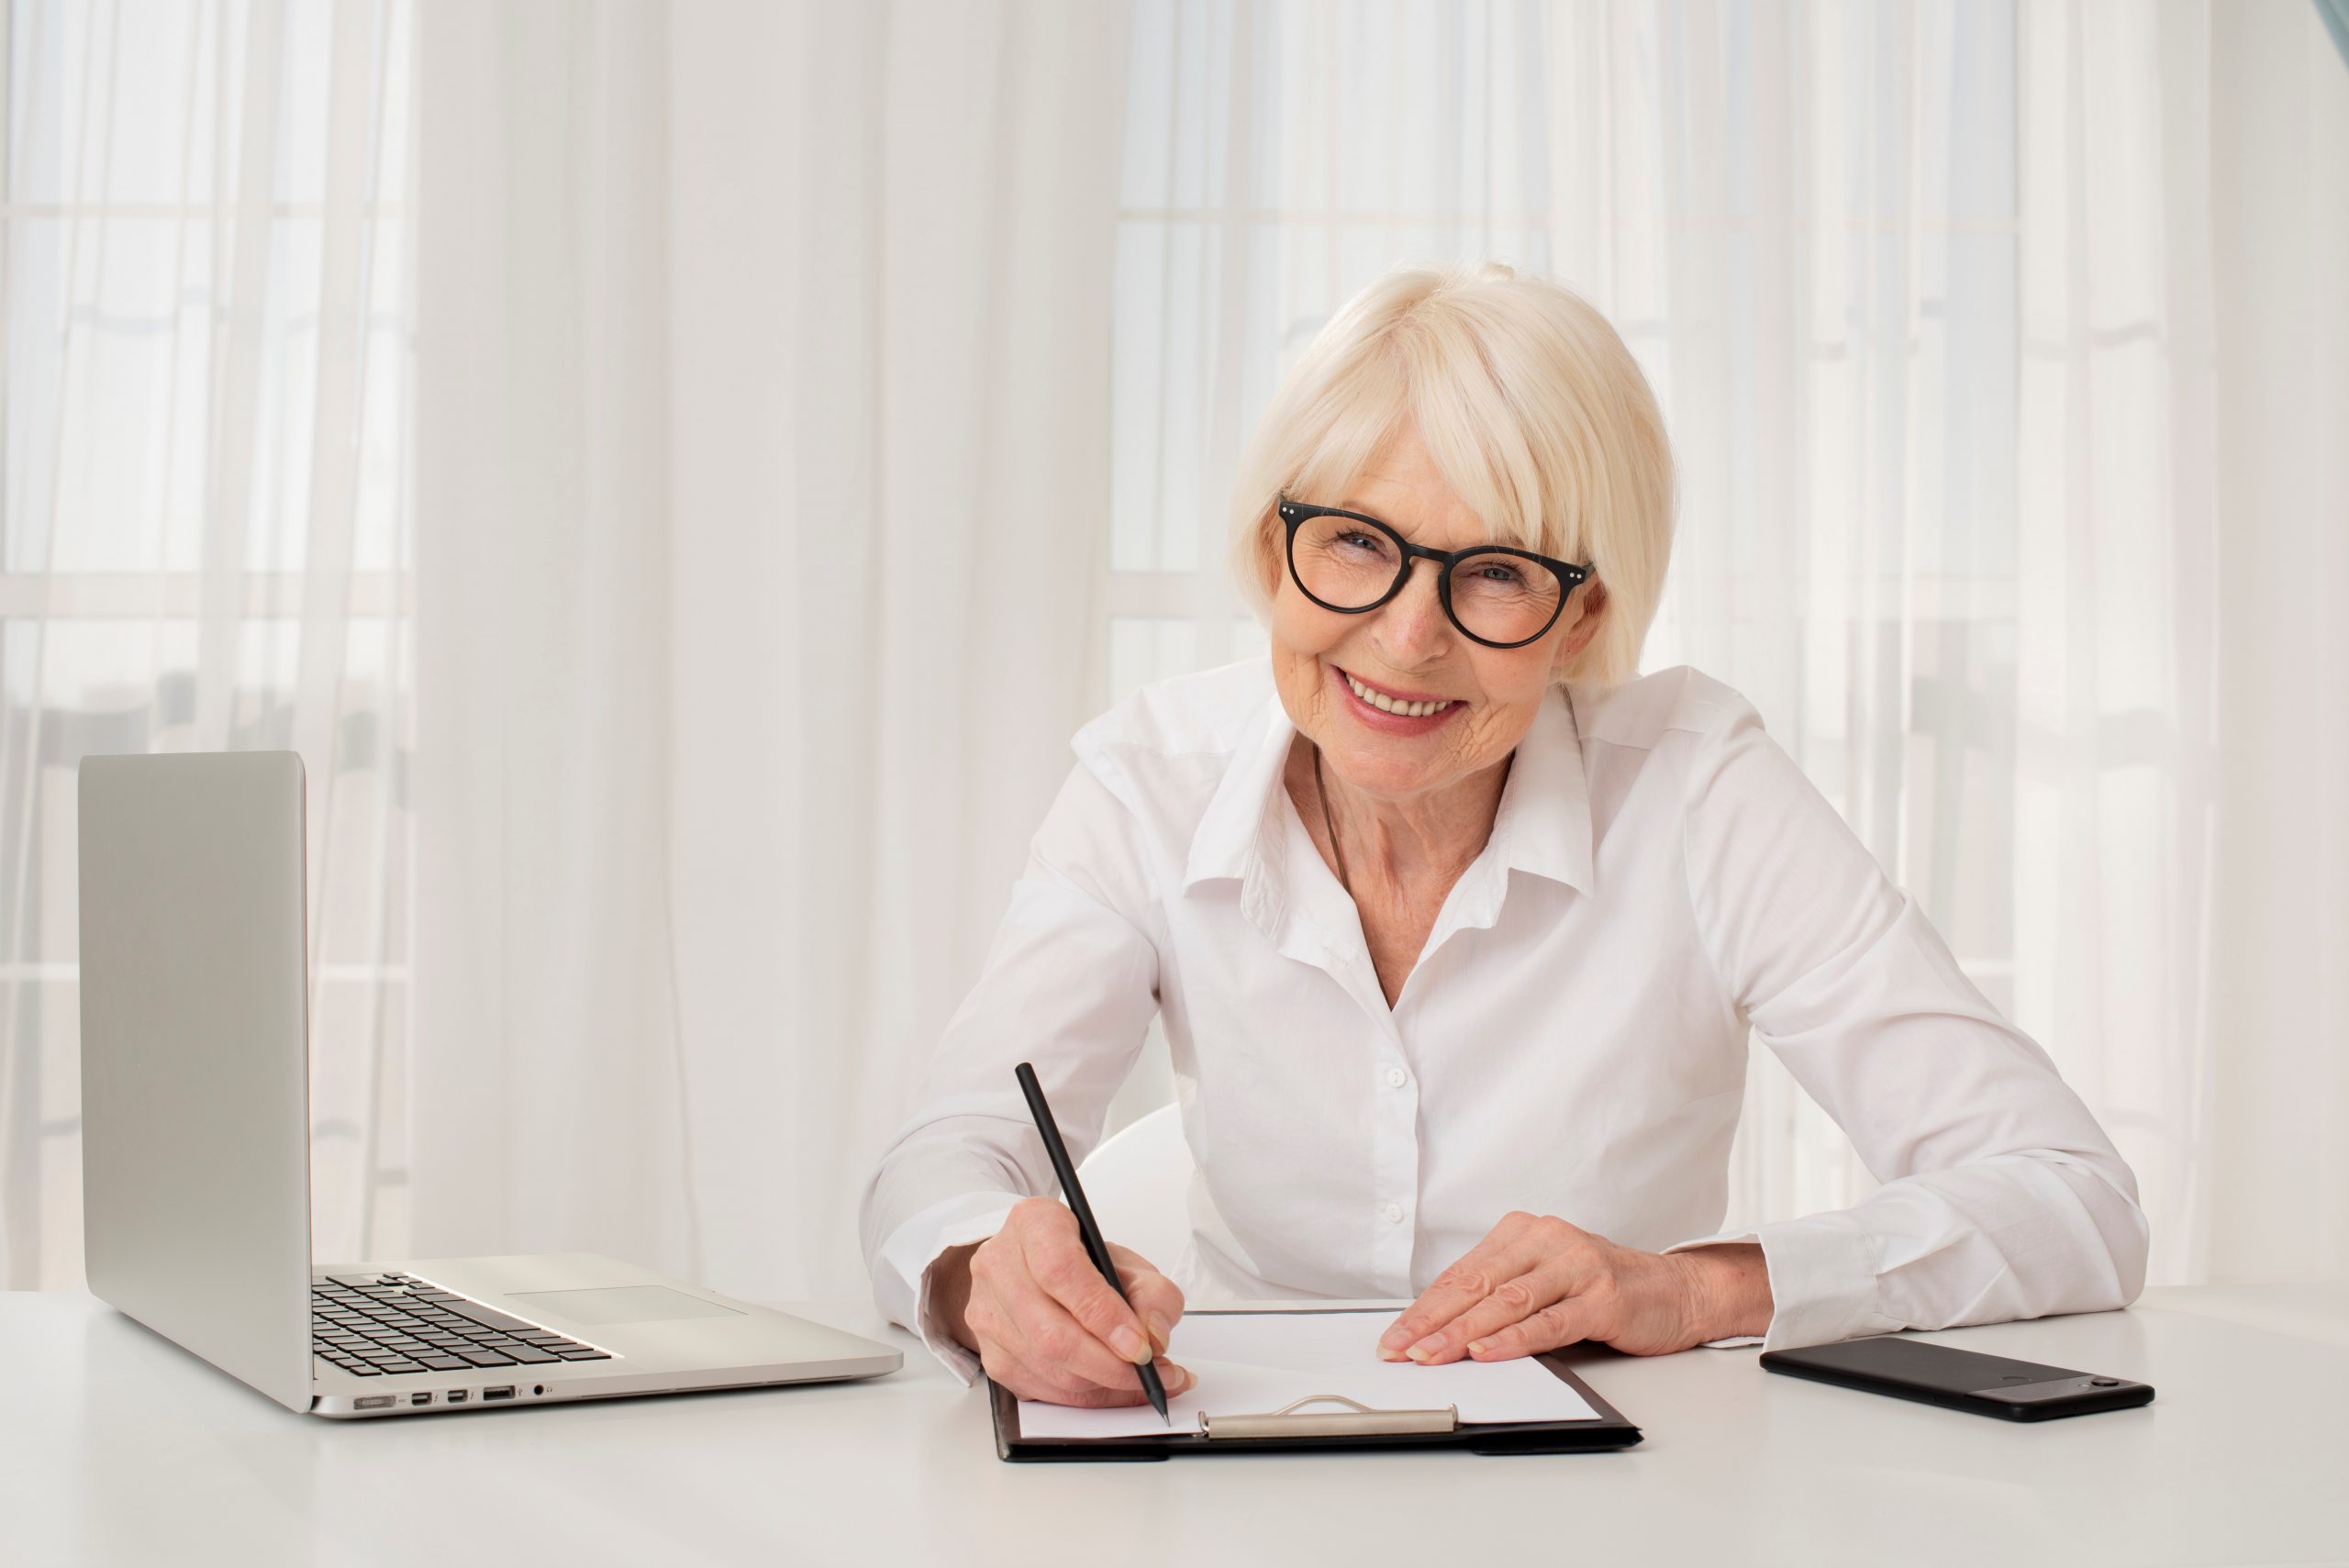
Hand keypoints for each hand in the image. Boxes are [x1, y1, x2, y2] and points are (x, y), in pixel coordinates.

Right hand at [933, 1196, 1190, 1405]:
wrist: (1034, 1270)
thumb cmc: (1081, 1261)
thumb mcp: (1128, 1261)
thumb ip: (1153, 1294)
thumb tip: (1154, 1337)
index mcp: (1034, 1224)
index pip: (1061, 1272)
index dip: (1104, 1315)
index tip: (1141, 1345)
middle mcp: (999, 1266)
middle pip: (1052, 1333)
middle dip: (1111, 1365)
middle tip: (1153, 1373)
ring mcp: (987, 1313)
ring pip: (1048, 1368)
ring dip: (1105, 1387)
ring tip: (1146, 1382)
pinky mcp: (990, 1355)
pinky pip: (1042, 1391)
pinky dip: (1087, 1397)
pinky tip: (1115, 1388)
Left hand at [1377, 1212, 1770, 1363]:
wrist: (1675, 1290)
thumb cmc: (1601, 1288)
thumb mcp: (1543, 1281)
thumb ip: (1499, 1295)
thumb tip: (1439, 1328)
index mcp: (1523, 1232)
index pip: (1461, 1273)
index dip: (1423, 1307)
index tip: (1394, 1336)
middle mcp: (1547, 1240)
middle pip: (1476, 1285)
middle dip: (1431, 1321)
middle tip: (1399, 1349)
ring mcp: (1576, 1266)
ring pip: (1507, 1302)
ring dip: (1462, 1333)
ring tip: (1430, 1355)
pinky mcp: (1602, 1297)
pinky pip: (1549, 1321)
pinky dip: (1513, 1339)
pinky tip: (1485, 1352)